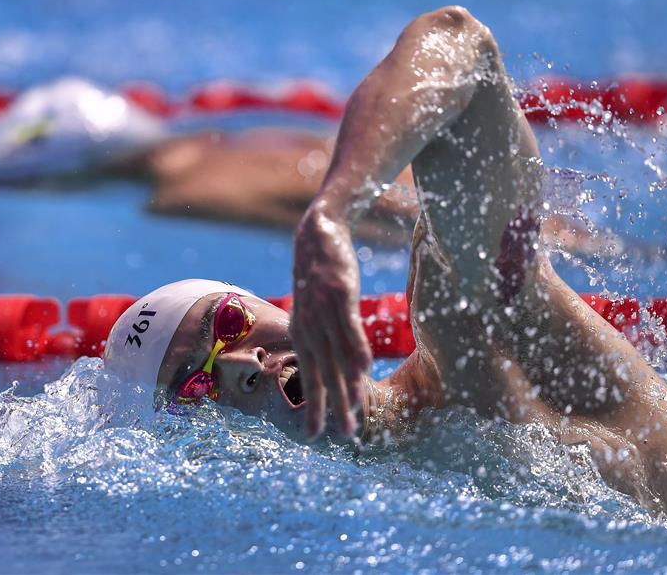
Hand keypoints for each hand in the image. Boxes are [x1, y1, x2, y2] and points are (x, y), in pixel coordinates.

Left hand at [290, 204, 371, 437]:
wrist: (318, 231)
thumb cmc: (320, 272)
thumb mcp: (315, 306)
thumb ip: (322, 332)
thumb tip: (335, 357)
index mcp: (302, 331)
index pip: (309, 375)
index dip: (313, 405)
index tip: (315, 435)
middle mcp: (308, 325)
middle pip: (322, 372)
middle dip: (331, 406)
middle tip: (342, 435)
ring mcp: (322, 309)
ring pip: (336, 355)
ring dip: (346, 386)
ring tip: (354, 412)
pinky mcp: (338, 293)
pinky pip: (349, 327)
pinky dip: (357, 349)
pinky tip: (364, 371)